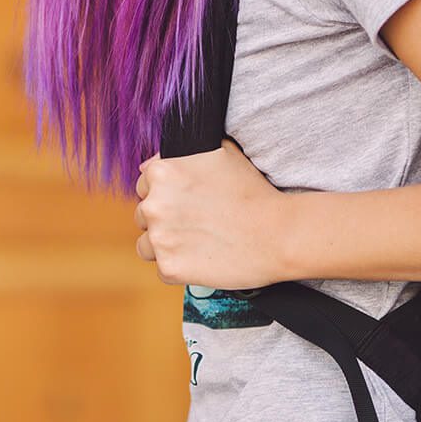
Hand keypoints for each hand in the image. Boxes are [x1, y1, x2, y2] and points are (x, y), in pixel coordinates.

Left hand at [134, 137, 289, 289]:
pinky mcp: (169, 267)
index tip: (188, 202)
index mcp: (162, 172)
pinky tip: (204, 258)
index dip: (167, 194)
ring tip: (199, 242)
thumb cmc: (252, 191)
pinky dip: (181, 267)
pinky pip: (163, 268)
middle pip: (143, 215)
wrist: (278, 234)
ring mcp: (160, 237)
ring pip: (147, 244)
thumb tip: (148, 165)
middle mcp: (154, 204)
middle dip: (165, 220)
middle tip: (197, 223)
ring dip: (167, 245)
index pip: (144, 185)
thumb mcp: (220, 153)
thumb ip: (180, 154)